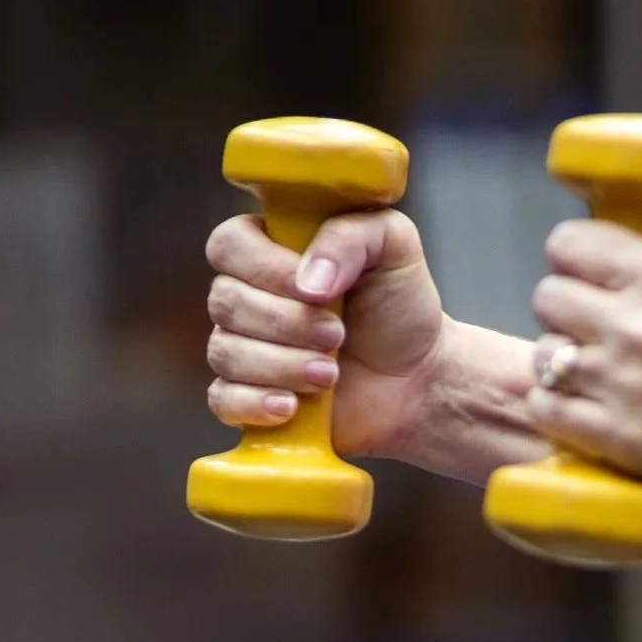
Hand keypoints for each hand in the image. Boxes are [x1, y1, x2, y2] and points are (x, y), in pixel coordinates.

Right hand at [203, 208, 449, 456]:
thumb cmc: (400, 307)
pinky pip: (224, 399)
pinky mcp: (246, 395)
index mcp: (273, 249)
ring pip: (226, 351)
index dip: (263, 267)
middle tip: (337, 334)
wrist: (417, 376)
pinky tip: (291, 406)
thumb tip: (307, 280)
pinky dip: (255, 403)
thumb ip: (351, 235)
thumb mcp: (394, 248)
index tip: (312, 289)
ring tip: (331, 373)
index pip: (228, 244)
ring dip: (284, 364)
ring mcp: (243, 346)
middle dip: (288, 322)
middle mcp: (249, 295)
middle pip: (225, 301)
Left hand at [524, 221, 641, 504]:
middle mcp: (641, 325)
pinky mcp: (618, 436)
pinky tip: (590, 403)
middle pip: (548, 297)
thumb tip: (595, 233)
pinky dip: (560, 407)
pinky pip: (544, 406)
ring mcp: (625, 383)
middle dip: (570, 311)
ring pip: (543, 354)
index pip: (567, 243)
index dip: (575, 259)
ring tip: (599, 369)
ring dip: (564, 361)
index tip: (587, 274)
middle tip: (598, 327)